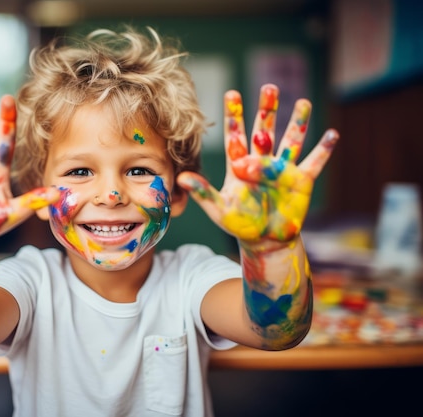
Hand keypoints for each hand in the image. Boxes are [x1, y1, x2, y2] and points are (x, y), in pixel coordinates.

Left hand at [177, 84, 338, 243]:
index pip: (236, 135)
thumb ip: (202, 192)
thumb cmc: (239, 224)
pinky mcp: (301, 181)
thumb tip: (180, 178)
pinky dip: (324, 149)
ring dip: (297, 123)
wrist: (264, 240)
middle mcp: (262, 161)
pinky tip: (333, 133)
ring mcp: (283, 169)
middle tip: (269, 87)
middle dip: (267, 110)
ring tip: (303, 102)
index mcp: (240, 164)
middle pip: (265, 131)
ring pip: (291, 141)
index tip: (232, 93)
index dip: (234, 115)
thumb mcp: (218, 209)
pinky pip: (314, 162)